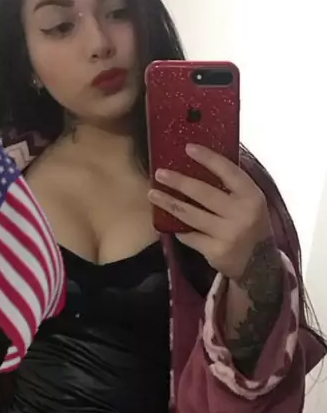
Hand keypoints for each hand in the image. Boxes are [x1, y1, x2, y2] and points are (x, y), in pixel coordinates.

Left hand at [148, 144, 273, 279]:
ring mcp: (228, 234)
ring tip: (153, 194)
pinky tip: (168, 223)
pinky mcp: (215, 251)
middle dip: (179, 182)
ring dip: (169, 203)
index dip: (208, 158)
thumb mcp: (251, 203)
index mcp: (252, 196)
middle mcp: (241, 214)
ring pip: (191, 215)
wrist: (260, 264)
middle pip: (203, 193)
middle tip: (160, 173)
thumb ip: (232, 187)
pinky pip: (190, 236)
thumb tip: (201, 163)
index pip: (229, 171)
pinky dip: (178, 229)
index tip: (188, 148)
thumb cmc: (251, 226)